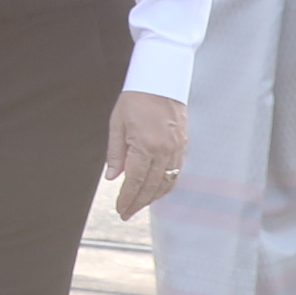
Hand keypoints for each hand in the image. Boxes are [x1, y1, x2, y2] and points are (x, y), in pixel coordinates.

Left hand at [105, 89, 186, 218]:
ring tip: (139, 205)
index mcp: (146, 147)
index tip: (120, 210)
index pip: (136, 181)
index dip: (128, 198)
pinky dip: (166, 184)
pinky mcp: (182, 144)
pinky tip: (156, 189)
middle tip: (126, 214)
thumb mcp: (117, 124)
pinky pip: (176, 171)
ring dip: (153, 197)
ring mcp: (176, 149)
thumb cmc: (135, 100)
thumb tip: (112, 177)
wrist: (161, 80)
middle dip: (139, 203)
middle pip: (152, 186)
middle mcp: (164, 151)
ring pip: (167, 182)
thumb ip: (116, 153)